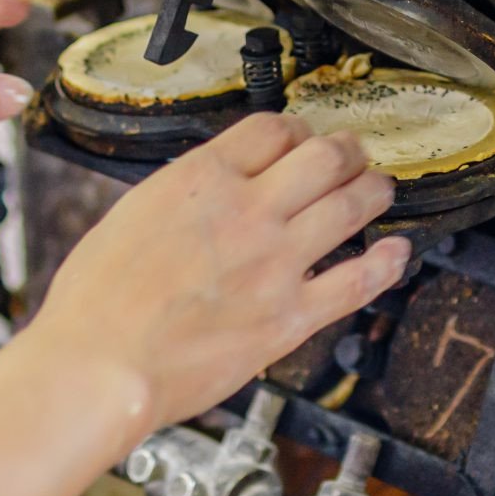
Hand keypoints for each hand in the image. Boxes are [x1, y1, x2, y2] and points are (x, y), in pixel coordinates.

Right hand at [22, 113, 411, 432]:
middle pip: (323, 158)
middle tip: (353, 153)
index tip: (301, 138)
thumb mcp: (130, 215)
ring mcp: (276, 263)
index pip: (271, 130)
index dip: (295, 129)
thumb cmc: (97, 302)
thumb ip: (182, 196)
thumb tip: (210, 191)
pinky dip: (386, 263)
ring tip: (380, 187)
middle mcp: (248, 211)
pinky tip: (397, 252)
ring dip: (373, 190)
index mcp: (202, 180)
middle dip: (346, 150)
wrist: (101, 366)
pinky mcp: (290, 318)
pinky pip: (357, 281)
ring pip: (350, 206)